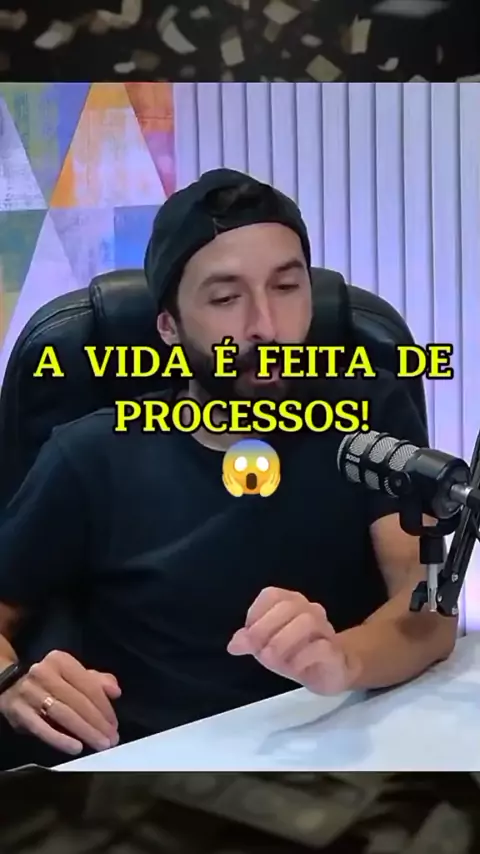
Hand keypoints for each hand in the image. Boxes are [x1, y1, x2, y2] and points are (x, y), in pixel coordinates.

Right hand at [0, 650, 120, 755]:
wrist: (8, 685)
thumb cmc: (48, 681)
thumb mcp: (71, 674)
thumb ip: (95, 681)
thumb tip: (116, 691)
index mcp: (60, 660)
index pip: (88, 685)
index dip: (104, 706)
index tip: (114, 725)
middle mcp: (44, 673)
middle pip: (78, 701)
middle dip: (98, 722)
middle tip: (111, 739)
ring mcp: (30, 693)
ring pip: (63, 714)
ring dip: (85, 731)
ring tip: (100, 744)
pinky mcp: (19, 713)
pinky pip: (42, 728)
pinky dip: (60, 739)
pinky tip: (76, 748)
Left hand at [227, 587, 357, 694]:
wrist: (330, 672)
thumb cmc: (296, 654)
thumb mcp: (267, 648)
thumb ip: (250, 642)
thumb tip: (233, 645)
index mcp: (291, 603)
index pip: (271, 595)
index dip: (255, 614)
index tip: (249, 638)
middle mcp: (310, 610)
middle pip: (288, 606)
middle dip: (265, 628)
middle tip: (257, 650)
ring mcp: (325, 629)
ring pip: (307, 621)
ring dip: (283, 641)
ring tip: (271, 659)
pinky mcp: (334, 652)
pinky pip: (321, 647)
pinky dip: (301, 658)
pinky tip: (293, 668)